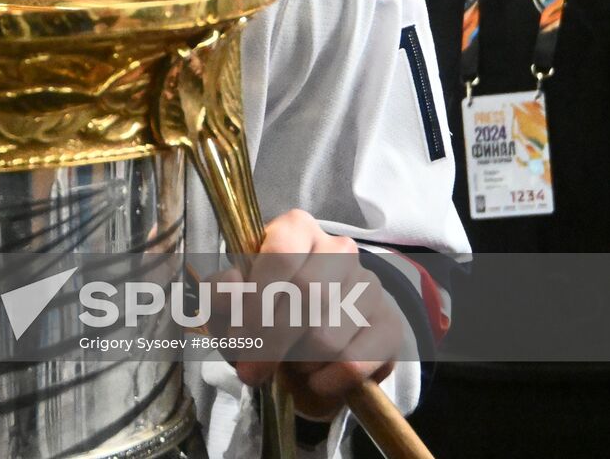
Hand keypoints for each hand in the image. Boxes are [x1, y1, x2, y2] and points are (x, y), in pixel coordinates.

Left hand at [229, 210, 405, 420]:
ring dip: (298, 361)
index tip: (238, 338)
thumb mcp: (233, 300)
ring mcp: (370, 285)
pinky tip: (314, 379)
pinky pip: (354, 362)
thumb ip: (219, 293)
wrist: (314, 339)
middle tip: (251, 372)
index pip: (280, 256)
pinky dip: (326, 380)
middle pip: (306, 295)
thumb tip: (230, 285)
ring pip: (328, 334)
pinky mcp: (390, 325)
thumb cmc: (266, 311)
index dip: (256, 301)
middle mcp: (338, 248)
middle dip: (270, 342)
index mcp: (296, 228)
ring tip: (288, 364)